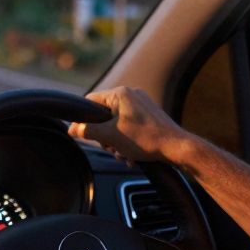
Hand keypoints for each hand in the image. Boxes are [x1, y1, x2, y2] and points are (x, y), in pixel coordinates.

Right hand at [67, 86, 185, 164]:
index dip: (83, 119)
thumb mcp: (110, 136)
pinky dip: (129, 141)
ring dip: (117, 142)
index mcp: (120, 94)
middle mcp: (132, 95)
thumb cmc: (145, 139)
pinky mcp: (150, 116)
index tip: (80, 133)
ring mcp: (142, 105)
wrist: (176, 147)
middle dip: (105, 136)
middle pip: (104, 115)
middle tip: (110, 147)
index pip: (91, 101)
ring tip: (124, 154)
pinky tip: (133, 155)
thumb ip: (88, 131)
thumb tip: (73, 128)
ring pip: (118, 124)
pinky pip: (131, 127)